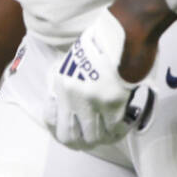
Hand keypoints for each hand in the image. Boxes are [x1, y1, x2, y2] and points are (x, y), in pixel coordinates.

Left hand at [45, 9, 154, 147]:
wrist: (123, 32)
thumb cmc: (101, 43)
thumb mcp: (74, 62)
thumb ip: (69, 82)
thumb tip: (69, 102)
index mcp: (59, 83)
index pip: (51, 120)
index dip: (60, 131)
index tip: (73, 132)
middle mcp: (71, 96)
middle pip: (69, 137)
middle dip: (80, 144)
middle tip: (91, 141)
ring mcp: (91, 102)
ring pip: (93, 138)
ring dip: (103, 139)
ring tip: (111, 134)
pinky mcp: (112, 104)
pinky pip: (114, 129)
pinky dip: (120, 131)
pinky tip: (125, 125)